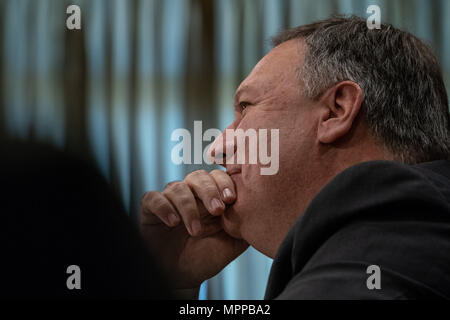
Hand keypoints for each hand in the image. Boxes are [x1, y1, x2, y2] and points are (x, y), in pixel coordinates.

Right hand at [140, 169, 248, 288]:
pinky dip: (164, 207)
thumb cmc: (207, 257)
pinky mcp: (150, 209)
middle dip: (209, 191)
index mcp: (210, 197)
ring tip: (195, 230)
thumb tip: (261, 209)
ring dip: (189, 207)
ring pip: (178, 187)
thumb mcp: (232, 243)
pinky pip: (153, 198)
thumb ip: (245, 225)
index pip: (218, 177)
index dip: (225, 183)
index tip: (231, 199)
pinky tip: (173, 222)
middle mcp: (190, 194)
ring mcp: (170, 200)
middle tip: (217, 210)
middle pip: (198, 176)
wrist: (181, 277)